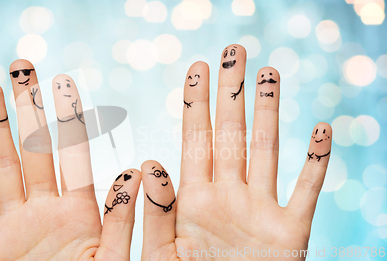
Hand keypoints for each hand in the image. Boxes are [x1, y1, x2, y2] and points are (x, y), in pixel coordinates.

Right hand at [0, 59, 140, 260]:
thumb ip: (125, 220)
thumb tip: (139, 172)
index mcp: (80, 213)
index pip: (74, 154)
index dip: (68, 118)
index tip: (64, 82)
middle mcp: (45, 211)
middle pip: (35, 149)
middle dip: (28, 108)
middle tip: (23, 67)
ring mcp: (14, 227)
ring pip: (1, 168)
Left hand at [140, 45, 332, 259]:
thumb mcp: (164, 255)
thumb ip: (156, 213)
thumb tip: (149, 165)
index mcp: (194, 199)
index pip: (194, 139)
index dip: (195, 102)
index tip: (196, 67)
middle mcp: (228, 195)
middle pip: (231, 133)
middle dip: (232, 92)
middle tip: (234, 50)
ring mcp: (260, 209)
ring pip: (267, 150)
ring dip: (270, 112)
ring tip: (270, 74)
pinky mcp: (291, 231)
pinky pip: (308, 190)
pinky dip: (316, 162)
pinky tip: (321, 130)